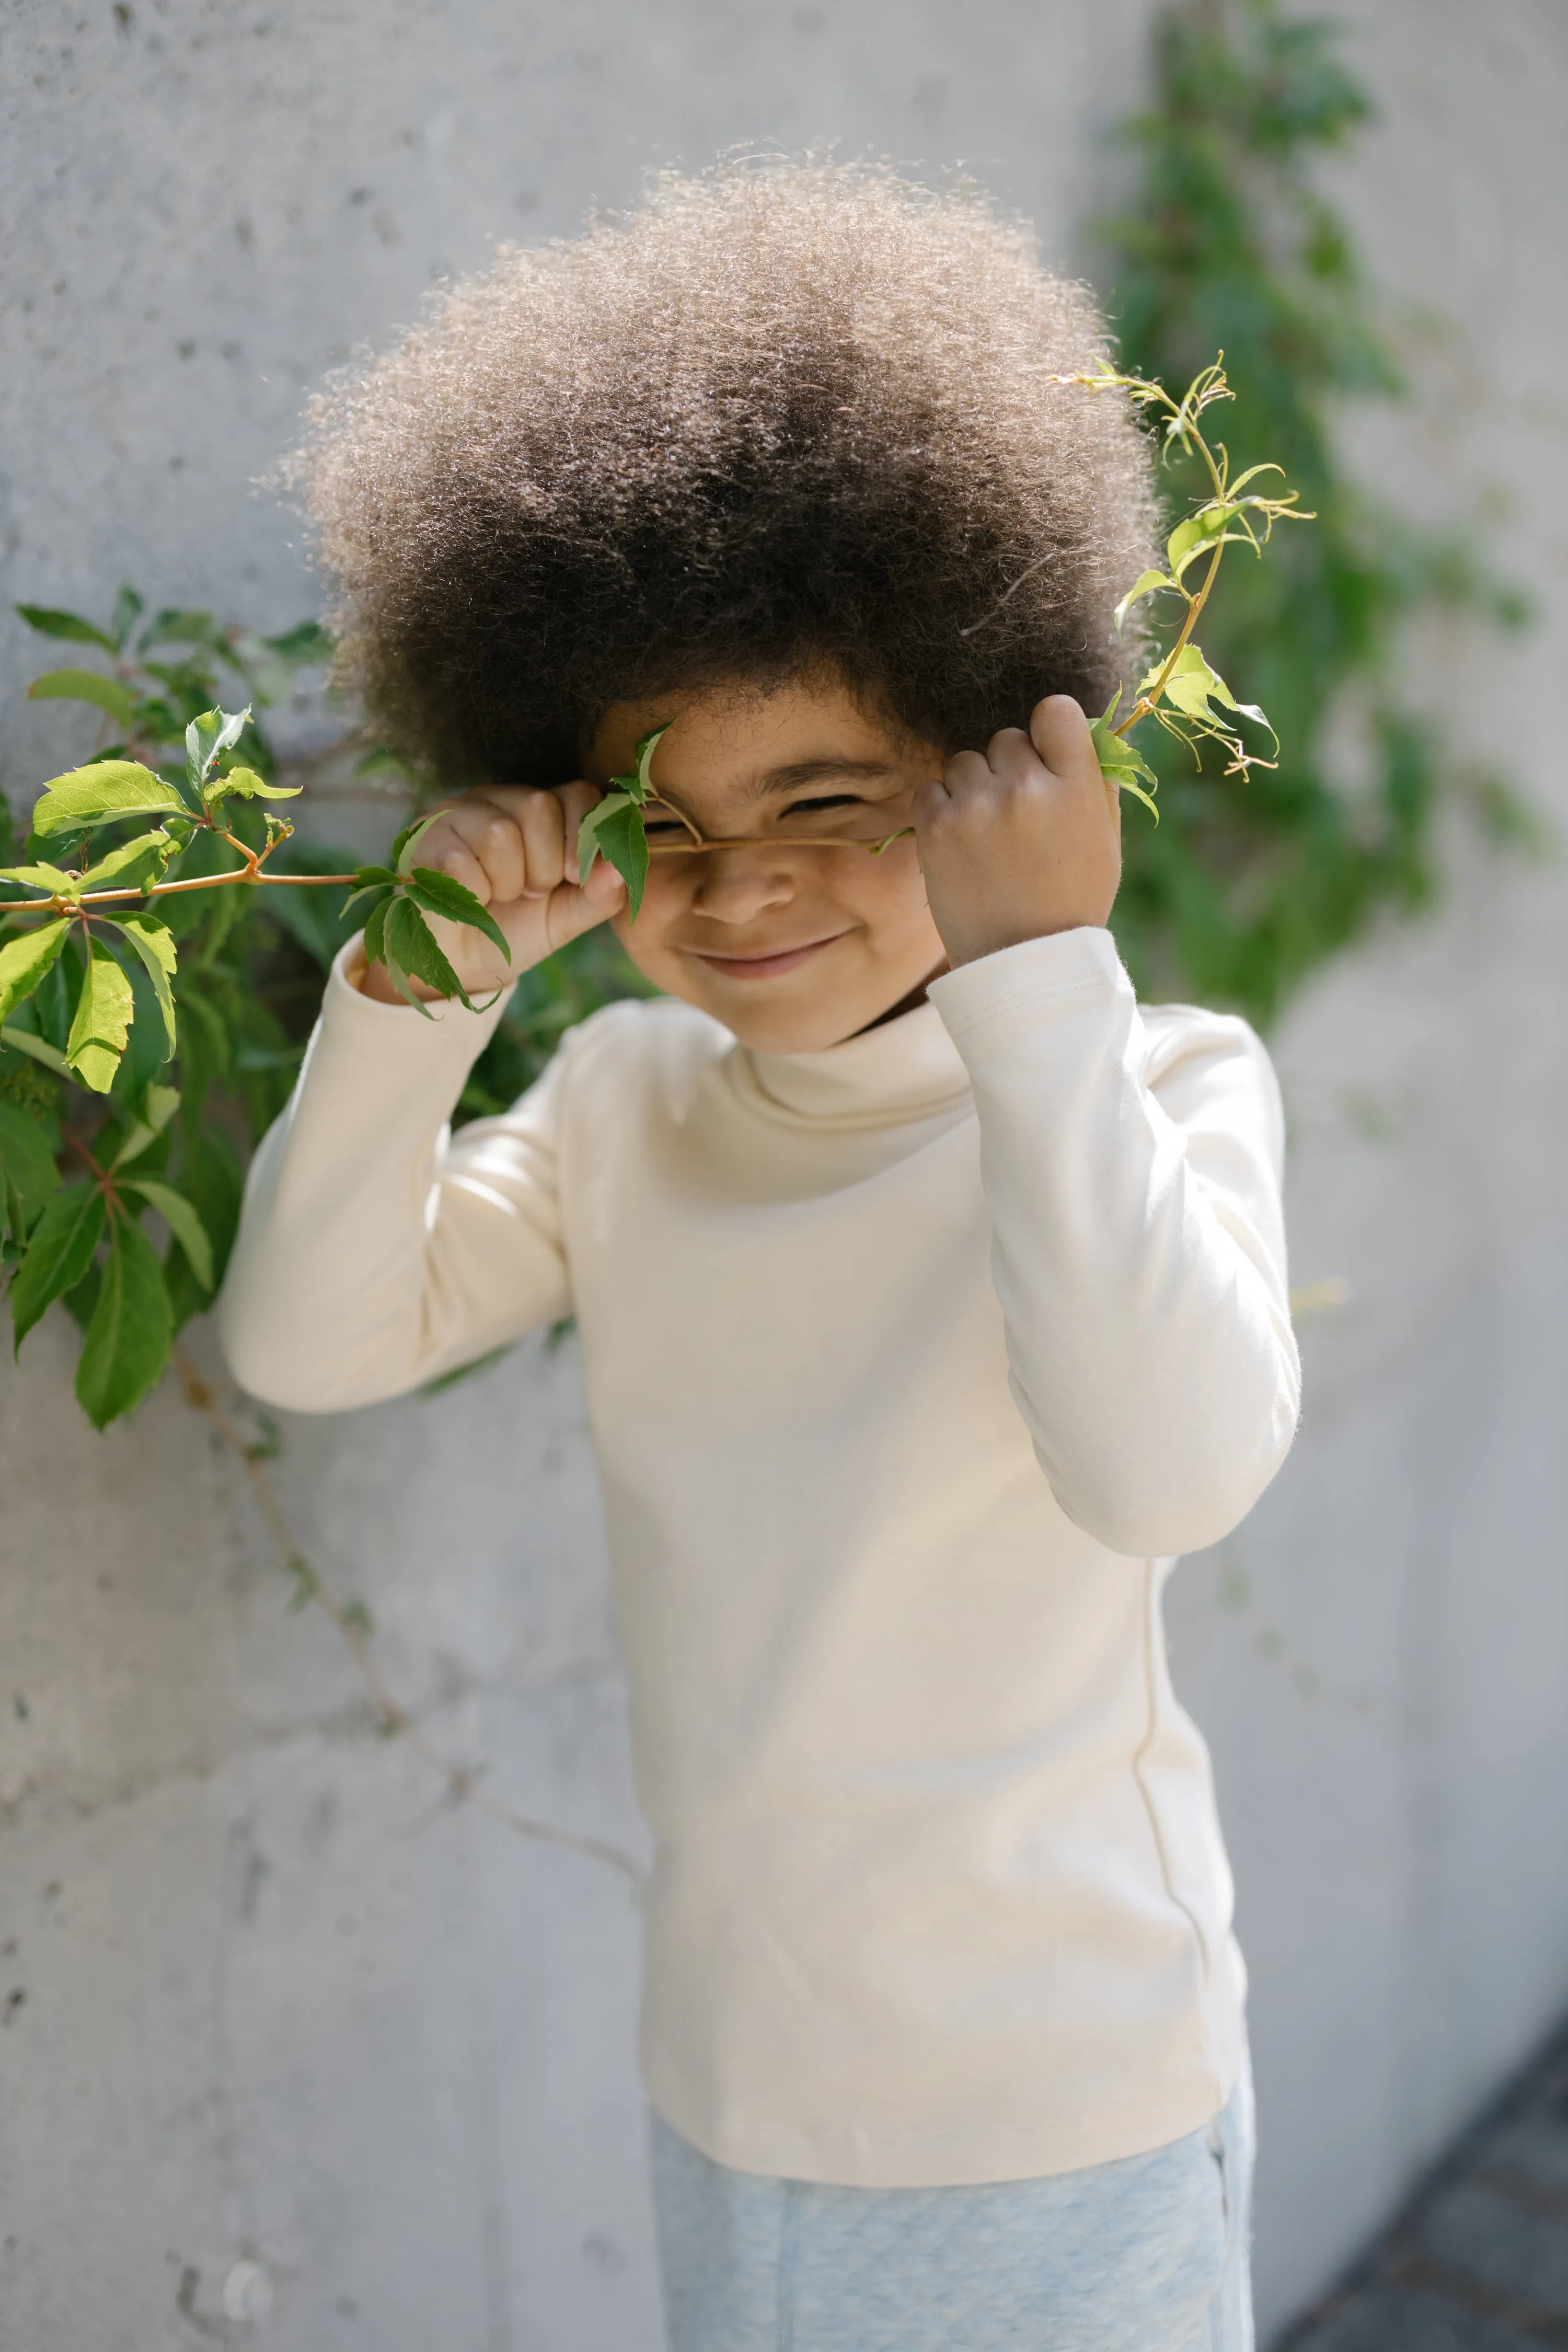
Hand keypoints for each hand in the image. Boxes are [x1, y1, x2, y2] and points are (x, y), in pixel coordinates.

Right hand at [360, 782, 625, 1003]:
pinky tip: (467, 898)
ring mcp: (456, 813)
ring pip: (499, 832)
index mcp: (538, 810)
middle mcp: (497, 799)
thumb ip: (599, 895)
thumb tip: (619, 870)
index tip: (574, 877)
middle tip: (527, 891)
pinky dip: (473, 894)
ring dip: (507, 882)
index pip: (576, 793)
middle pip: (538, 805)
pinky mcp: (422, 838)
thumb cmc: (515, 930)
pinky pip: (462, 860)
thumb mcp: (566, 918)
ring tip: (497, 895)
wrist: (461, 964)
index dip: (581, 837)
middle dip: (543, 866)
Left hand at [913, 695, 1120, 968]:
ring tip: (987, 835)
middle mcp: (1027, 787)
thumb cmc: (1071, 900)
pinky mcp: (937, 827)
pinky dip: (941, 809)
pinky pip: (930, 788)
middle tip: (1015, 818)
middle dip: (1009, 769)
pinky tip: (960, 843)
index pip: (1056, 710)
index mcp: (1076, 786)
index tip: (1045, 756)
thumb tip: (1085, 731)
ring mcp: (978, 806)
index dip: (1048, 730)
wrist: (1023, 962)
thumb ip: (1095, 782)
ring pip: (965, 761)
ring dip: (972, 788)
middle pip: (1007, 738)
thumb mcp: (1105, 840)